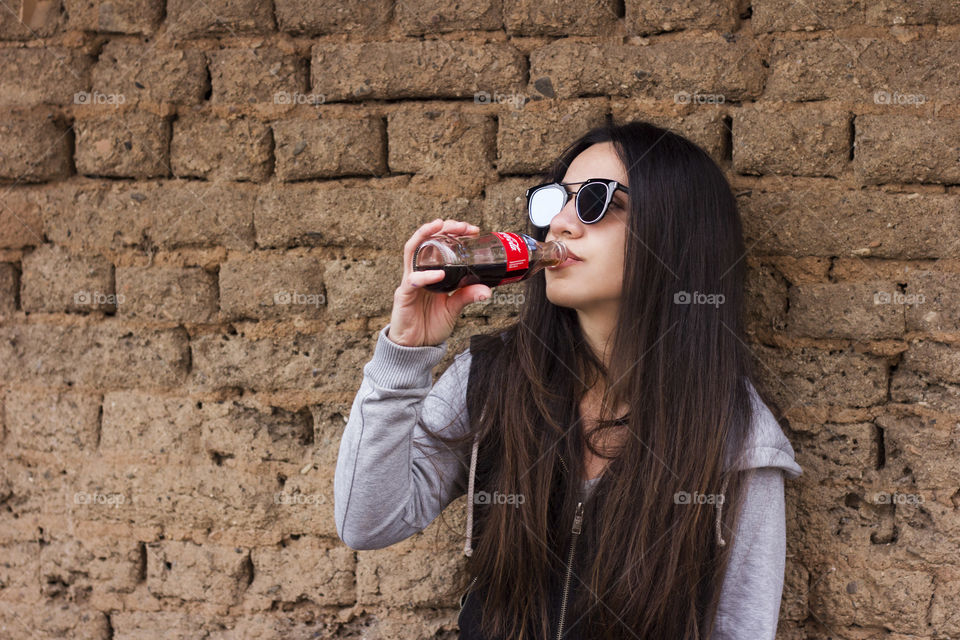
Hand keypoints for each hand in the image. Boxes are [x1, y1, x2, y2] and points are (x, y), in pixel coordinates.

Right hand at [387, 218, 492, 346]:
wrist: (416, 347)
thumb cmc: (430, 324)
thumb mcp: (454, 308)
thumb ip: (467, 296)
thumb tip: (487, 290)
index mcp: (430, 272)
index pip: (437, 244)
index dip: (453, 233)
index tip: (472, 230)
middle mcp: (418, 272)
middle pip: (424, 241)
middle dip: (441, 228)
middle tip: (461, 225)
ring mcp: (409, 282)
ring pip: (411, 251)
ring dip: (425, 236)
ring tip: (440, 228)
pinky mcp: (403, 296)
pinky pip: (412, 281)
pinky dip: (426, 276)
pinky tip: (439, 273)